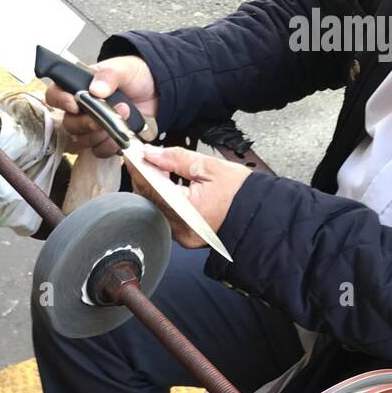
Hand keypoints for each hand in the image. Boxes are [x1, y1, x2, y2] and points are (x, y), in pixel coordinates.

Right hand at [45, 55, 157, 157]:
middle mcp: (82, 109)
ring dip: (100, 135)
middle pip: (69, 124)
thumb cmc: (136, 76)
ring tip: (121, 120)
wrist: (158, 91)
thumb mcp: (124, 68)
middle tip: (102, 117)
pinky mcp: (106, 141)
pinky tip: (121, 135)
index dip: (60, 101)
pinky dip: (109, 146)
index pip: (55, 94)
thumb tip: (95, 89)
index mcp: (80, 87)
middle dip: (86, 123)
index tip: (74, 103)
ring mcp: (93, 127)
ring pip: (82, 141)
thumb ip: (109, 75)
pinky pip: (99, 151)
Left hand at [139, 146, 253, 246]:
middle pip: (148, 201)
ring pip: (155, 209)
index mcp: (186, 210)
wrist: (259, 217)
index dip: (139, 168)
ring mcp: (182, 236)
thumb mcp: (210, 168)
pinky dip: (162, 201)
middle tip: (144, 158)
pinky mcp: (186, 238)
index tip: (132, 154)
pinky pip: (166, 217)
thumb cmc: (242, 194)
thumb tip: (153, 154)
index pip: (151, 186)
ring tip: (158, 169)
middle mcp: (180, 228)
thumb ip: (178, 160)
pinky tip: (167, 186)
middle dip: (144, 178)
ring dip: (152, 189)